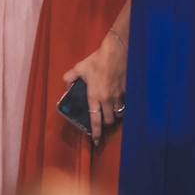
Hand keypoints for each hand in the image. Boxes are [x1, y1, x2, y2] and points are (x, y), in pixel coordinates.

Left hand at [63, 32, 127, 146]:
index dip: (97, 132)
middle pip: (110, 121)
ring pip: (119, 113)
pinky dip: (122, 106)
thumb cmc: (96, 61)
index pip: (95, 120)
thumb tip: (67, 84)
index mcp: (95, 97)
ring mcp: (120, 96)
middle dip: (107, 124)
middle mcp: (108, 101)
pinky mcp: (128, 91)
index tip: (97, 141)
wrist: (117, 53)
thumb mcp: (79, 68)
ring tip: (111, 113)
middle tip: (103, 122)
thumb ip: (70, 77)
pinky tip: (119, 101)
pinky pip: (126, 104)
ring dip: (115, 116)